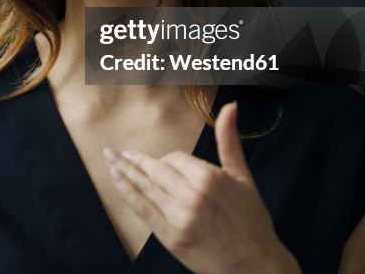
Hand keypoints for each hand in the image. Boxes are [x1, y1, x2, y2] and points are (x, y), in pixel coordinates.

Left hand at [104, 102, 299, 273]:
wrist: (256, 266)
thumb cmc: (252, 221)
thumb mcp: (243, 177)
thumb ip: (229, 141)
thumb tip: (230, 106)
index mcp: (210, 178)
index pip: (175, 158)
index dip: (169, 160)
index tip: (167, 163)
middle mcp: (192, 196)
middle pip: (156, 171)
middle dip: (135, 160)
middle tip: (116, 152)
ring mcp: (179, 218)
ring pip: (145, 187)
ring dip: (123, 171)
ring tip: (109, 159)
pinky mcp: (171, 239)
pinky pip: (143, 210)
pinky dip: (127, 193)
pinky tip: (116, 180)